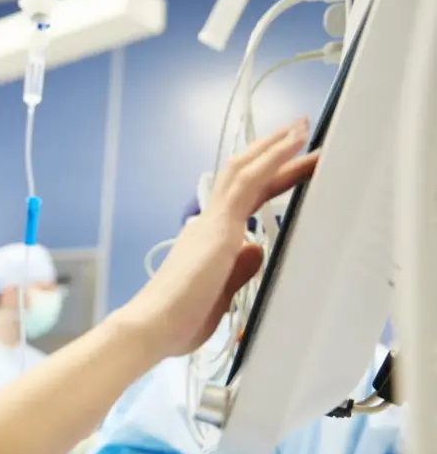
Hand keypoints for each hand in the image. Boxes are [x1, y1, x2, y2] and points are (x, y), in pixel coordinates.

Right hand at [126, 119, 317, 357]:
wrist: (153, 325)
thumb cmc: (180, 319)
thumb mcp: (221, 293)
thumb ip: (239, 270)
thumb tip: (255, 250)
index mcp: (209, 240)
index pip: (244, 200)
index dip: (269, 180)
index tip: (290, 167)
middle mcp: (208, 225)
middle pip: (243, 177)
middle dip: (272, 154)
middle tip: (299, 131)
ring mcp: (212, 223)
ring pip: (244, 171)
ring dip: (274, 148)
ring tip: (300, 128)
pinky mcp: (220, 228)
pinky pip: (248, 183)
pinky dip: (272, 160)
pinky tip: (293, 144)